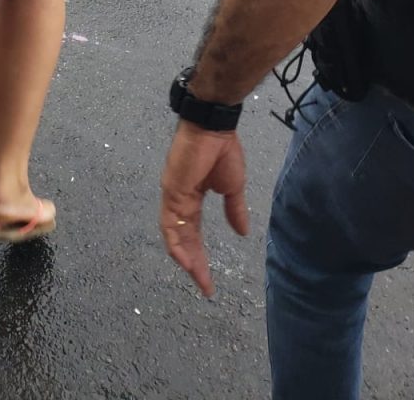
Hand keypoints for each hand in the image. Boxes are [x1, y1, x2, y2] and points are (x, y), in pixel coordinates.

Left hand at [159, 122, 248, 296]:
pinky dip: (176, 243)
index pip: (194, 233)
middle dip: (194, 263)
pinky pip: (170, 223)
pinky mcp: (171, 191)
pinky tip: (185, 260)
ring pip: (174, 235)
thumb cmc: (223, 151)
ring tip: (199, 278)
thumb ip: (234, 210)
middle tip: (205, 285)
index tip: (209, 278)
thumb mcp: (233, 187)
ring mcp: (173, 196)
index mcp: (192, 198)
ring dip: (185, 258)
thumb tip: (242, 233)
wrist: (214, 128)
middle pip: (183, 238)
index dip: (200, 255)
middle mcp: (179, 200)